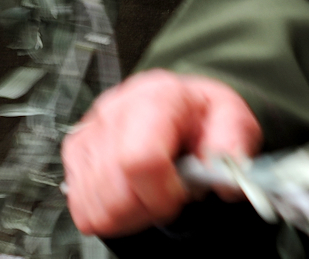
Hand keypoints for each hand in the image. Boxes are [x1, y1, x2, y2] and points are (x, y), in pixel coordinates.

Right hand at [63, 70, 260, 236]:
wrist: (181, 103)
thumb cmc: (201, 115)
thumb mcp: (233, 119)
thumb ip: (233, 145)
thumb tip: (225, 178)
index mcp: (156, 97)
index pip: (139, 160)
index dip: (160, 194)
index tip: (178, 196)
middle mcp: (116, 110)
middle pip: (112, 188)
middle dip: (144, 207)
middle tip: (166, 196)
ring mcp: (91, 130)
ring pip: (92, 200)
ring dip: (124, 211)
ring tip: (148, 192)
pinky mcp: (75, 150)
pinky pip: (78, 202)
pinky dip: (105, 209)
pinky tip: (128, 193)